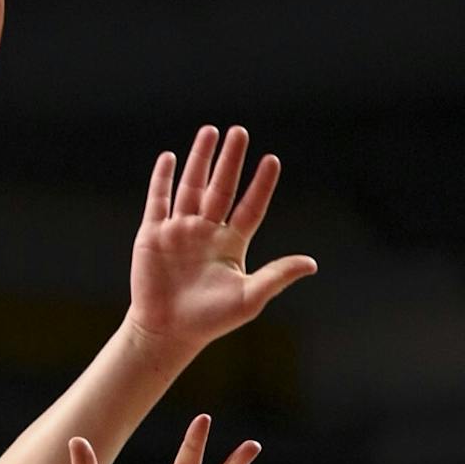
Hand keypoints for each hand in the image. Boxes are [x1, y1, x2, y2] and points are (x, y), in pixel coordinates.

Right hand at [125, 125, 316, 349]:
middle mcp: (207, 231)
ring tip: (210, 131)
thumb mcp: (249, 298)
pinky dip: (162, 179)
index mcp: (231, 243)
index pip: (250, 206)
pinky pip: (158, 200)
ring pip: (192, 186)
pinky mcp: (153, 235)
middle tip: (240, 131)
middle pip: (222, 187)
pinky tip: (168, 157)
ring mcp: (179, 230)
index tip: (272, 160)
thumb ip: (277, 276)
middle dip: (230, 160)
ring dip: (200, 159)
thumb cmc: (210, 319)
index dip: (262, 185)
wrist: (167, 332)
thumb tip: (311, 264)